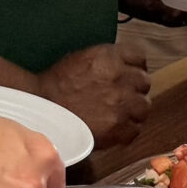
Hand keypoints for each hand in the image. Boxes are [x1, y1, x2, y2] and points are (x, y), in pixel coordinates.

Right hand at [37, 38, 151, 147]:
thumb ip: (107, 59)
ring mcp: (121, 104)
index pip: (139, 57)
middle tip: (122, 96)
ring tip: (118, 114)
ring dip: (134, 110)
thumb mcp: (82, 58)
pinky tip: (115, 128)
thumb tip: (123, 64)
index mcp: (109, 57)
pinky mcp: (118, 127)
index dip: (134, 66)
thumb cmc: (56, 84)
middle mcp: (119, 78)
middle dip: (134, 88)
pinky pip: (135, 129)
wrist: (41, 109)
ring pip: (144, 106)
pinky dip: (127, 130)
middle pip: (144, 82)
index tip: (129, 74)